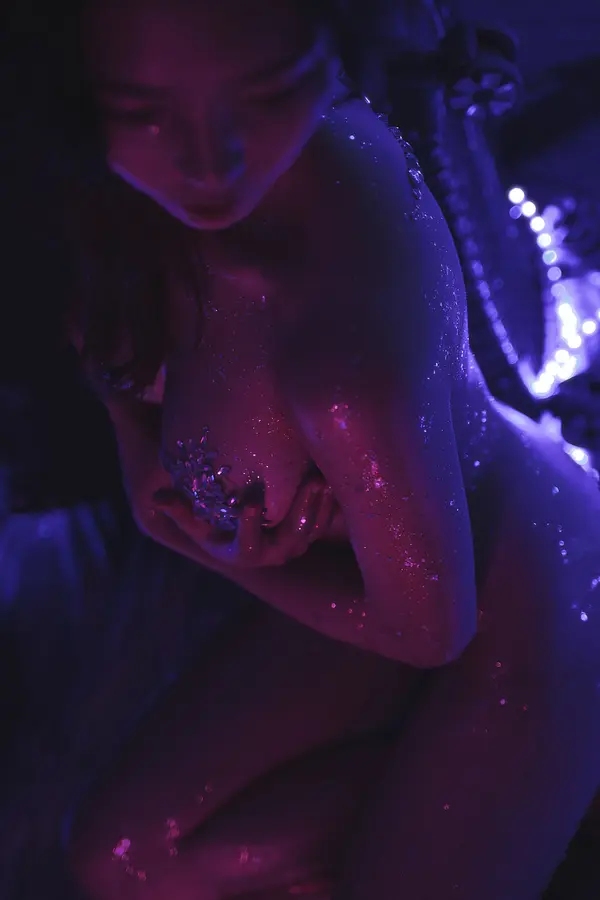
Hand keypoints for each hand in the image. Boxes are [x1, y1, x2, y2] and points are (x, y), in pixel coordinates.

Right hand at [152, 474, 336, 567]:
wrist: (242, 536)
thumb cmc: (213, 526)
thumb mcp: (194, 521)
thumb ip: (178, 509)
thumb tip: (156, 497)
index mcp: (243, 554)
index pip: (247, 546)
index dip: (250, 528)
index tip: (251, 503)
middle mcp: (273, 554)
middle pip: (292, 538)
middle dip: (303, 511)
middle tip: (310, 483)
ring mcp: (295, 545)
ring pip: (313, 530)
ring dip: (321, 505)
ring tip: (324, 477)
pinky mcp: (311, 532)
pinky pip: (326, 521)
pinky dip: (330, 503)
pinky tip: (335, 477)